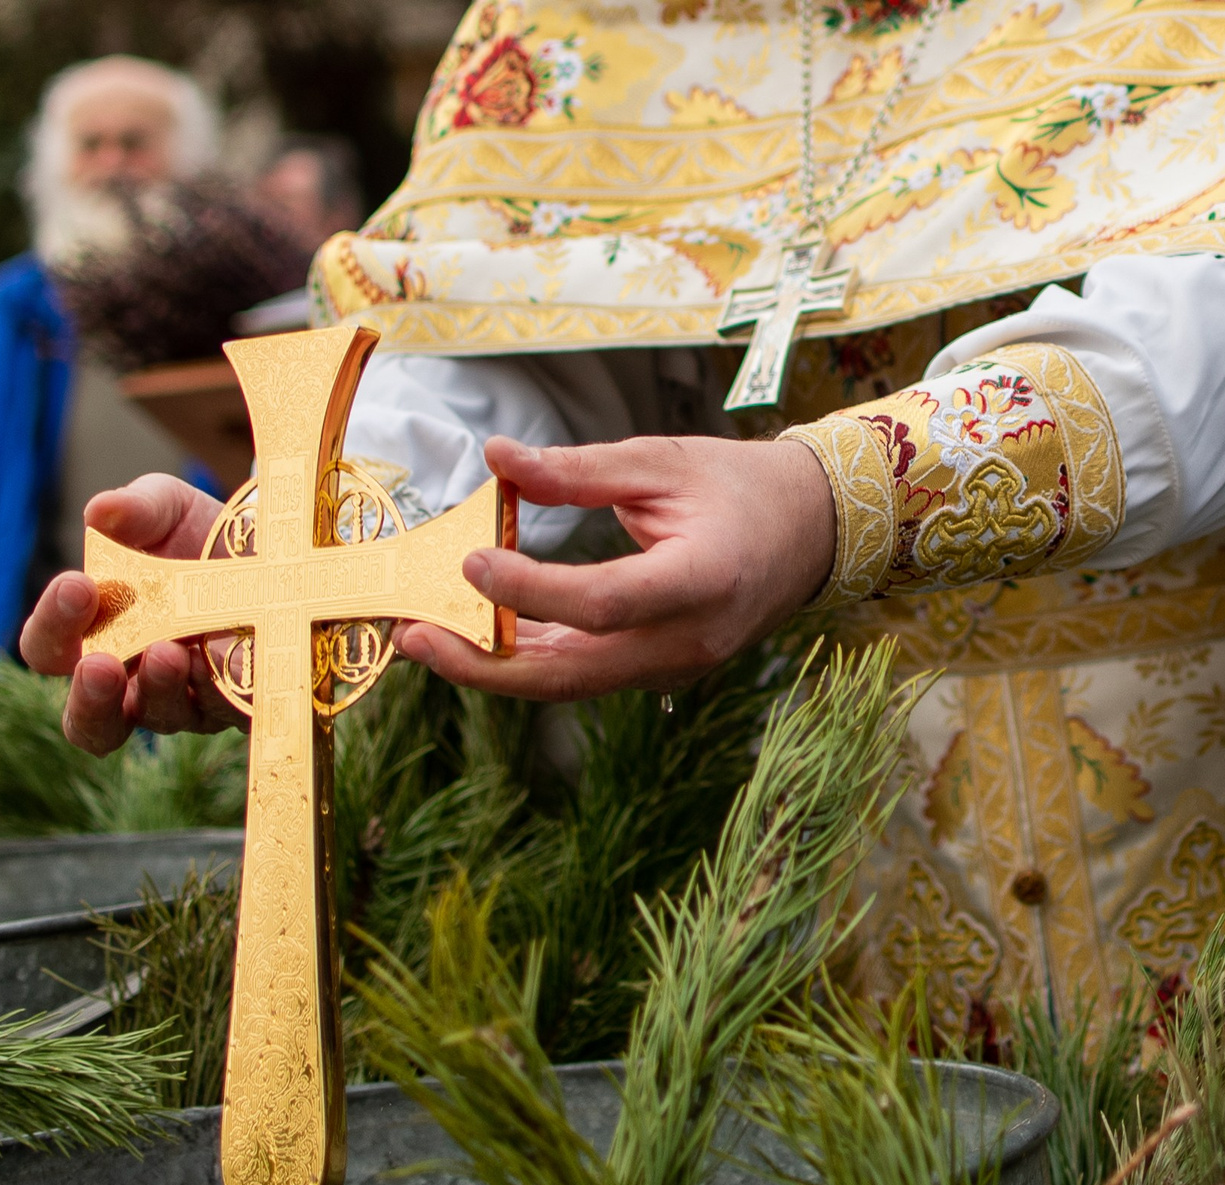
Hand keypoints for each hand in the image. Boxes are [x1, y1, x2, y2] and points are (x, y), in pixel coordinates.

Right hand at [17, 472, 243, 755]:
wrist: (277, 548)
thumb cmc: (199, 534)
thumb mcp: (166, 509)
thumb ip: (133, 511)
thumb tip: (99, 512)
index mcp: (95, 633)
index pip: (49, 648)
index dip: (54, 626)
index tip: (77, 587)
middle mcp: (131, 681)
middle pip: (87, 721)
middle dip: (89, 696)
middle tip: (99, 665)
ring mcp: (185, 700)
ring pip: (158, 717)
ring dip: (158, 688)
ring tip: (168, 651)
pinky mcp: (238, 704)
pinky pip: (224, 709)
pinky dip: (221, 685)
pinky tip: (226, 654)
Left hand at [394, 433, 835, 700]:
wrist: (810, 533)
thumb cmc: (739, 487)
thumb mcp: (661, 460)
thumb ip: (578, 469)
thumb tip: (498, 458)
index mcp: (704, 578)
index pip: (606, 603)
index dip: (534, 591)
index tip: (473, 560)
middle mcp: (690, 640)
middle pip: (574, 674)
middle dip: (485, 663)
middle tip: (414, 636)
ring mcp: (676, 667)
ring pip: (570, 686)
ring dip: (493, 669)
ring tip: (425, 639)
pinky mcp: (658, 672)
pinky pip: (583, 676)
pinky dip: (527, 661)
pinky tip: (476, 636)